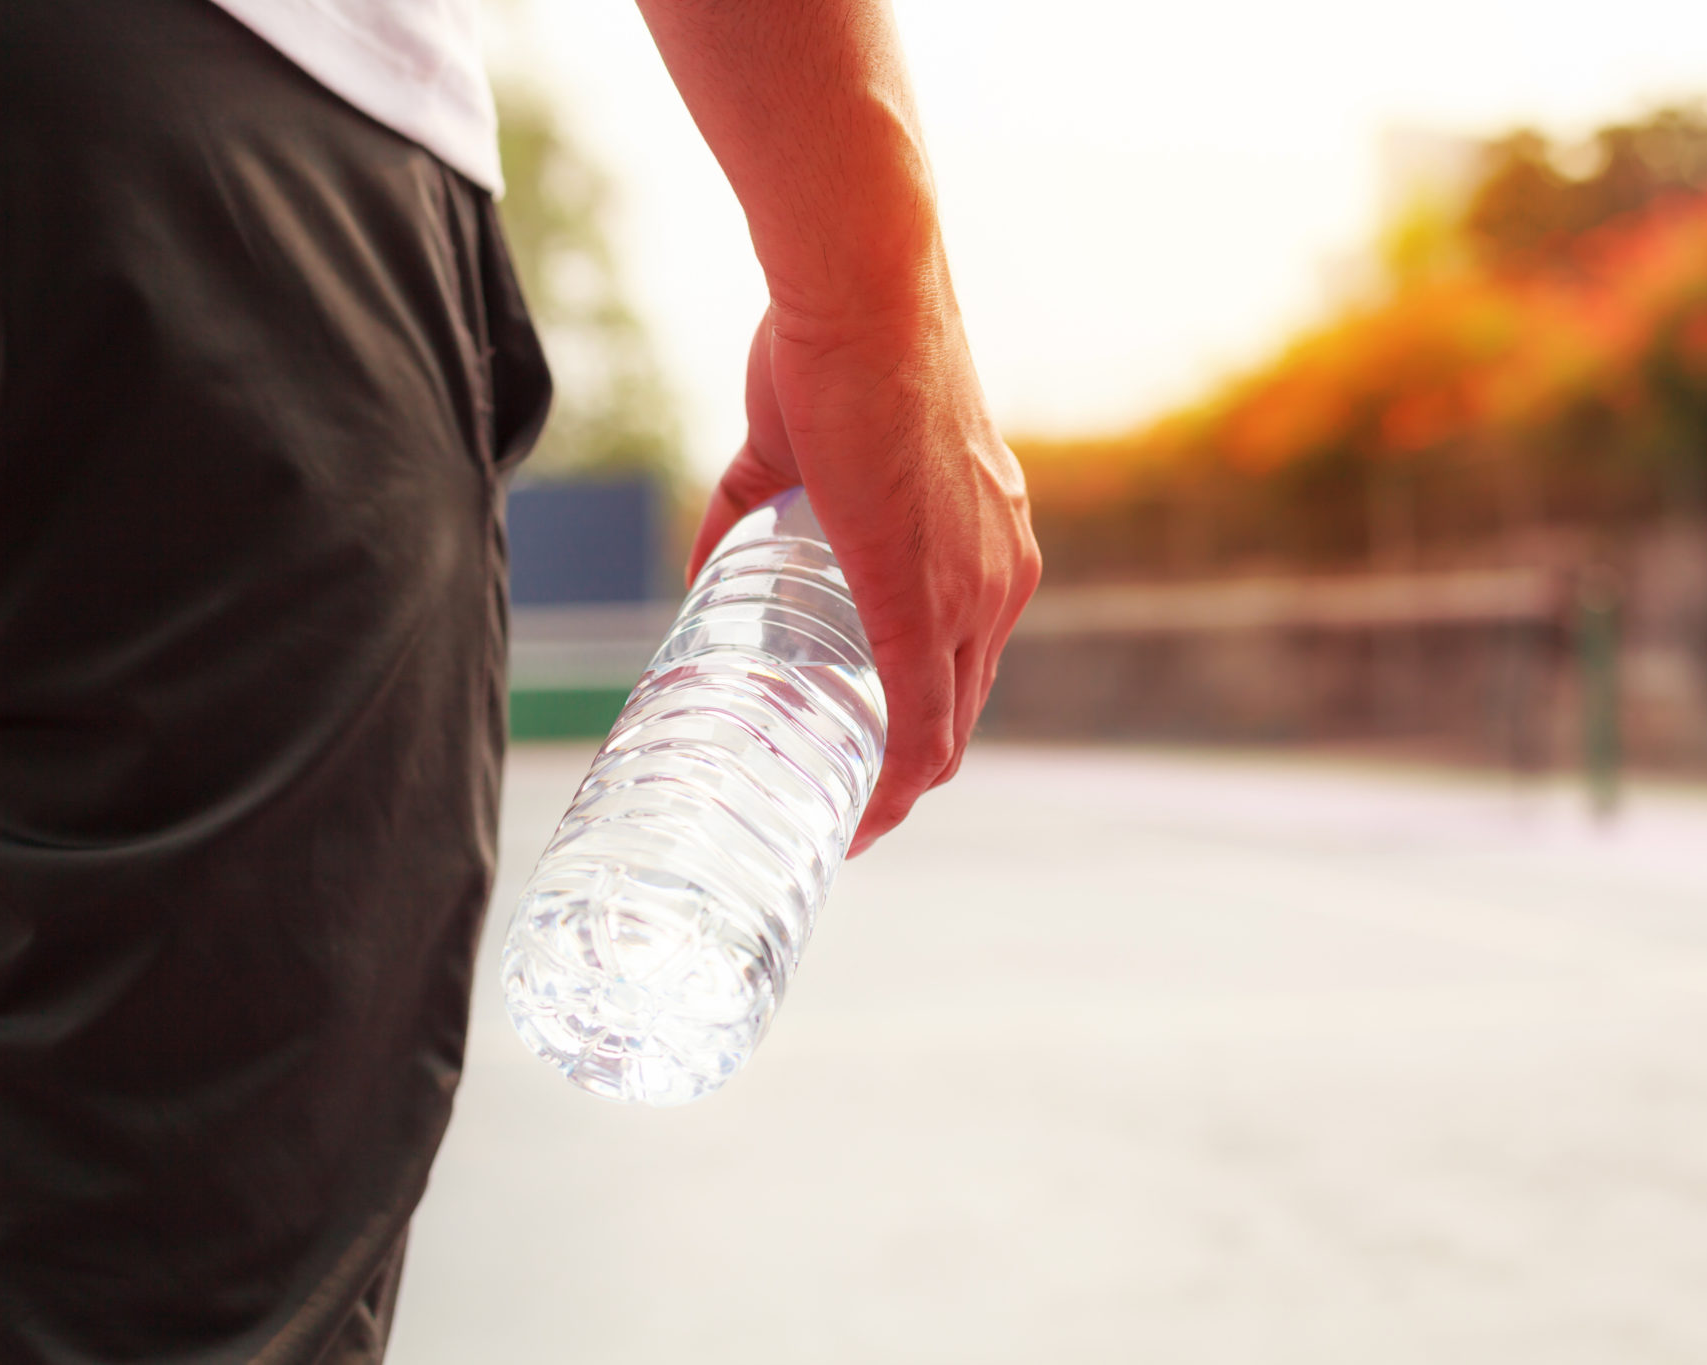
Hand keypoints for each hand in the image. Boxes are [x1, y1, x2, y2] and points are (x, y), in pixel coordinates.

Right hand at [688, 302, 1040, 854]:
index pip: (968, 664)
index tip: (866, 762)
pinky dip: (894, 783)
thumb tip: (704, 573)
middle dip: (903, 771)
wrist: (860, 291)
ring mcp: (976, 588)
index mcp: (989, 541)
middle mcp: (1002, 573)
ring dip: (896, 787)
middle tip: (838, 806)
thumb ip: (751, 511)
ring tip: (836, 821)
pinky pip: (922, 721)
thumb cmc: (832, 344)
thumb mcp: (795, 448)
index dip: (920, 725)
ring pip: (946, 726)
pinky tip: (859, 819)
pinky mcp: (926, 598)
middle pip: (961, 708)